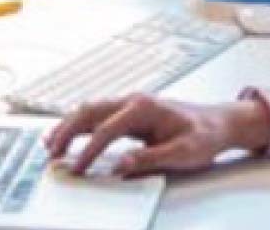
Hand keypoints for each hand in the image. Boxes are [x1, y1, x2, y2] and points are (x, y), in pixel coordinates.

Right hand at [44, 94, 269, 177]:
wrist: (219, 123)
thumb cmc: (204, 135)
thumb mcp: (183, 152)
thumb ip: (151, 158)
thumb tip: (120, 166)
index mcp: (145, 108)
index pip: (107, 129)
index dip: (89, 151)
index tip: (77, 168)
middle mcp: (133, 101)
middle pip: (89, 112)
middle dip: (67, 133)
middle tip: (51, 155)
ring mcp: (130, 104)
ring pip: (89, 110)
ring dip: (68, 126)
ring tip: (50, 146)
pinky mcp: (129, 112)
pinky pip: (97, 114)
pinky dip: (78, 124)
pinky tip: (67, 135)